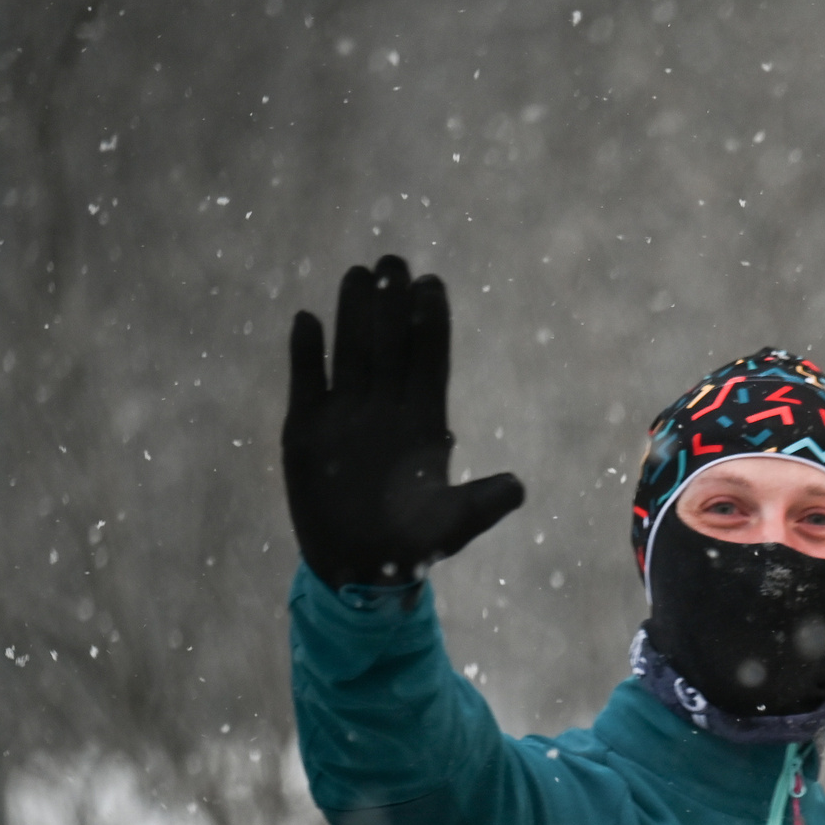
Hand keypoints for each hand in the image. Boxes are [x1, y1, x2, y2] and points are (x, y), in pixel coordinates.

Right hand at [282, 254, 524, 587]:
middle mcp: (386, 407)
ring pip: (350, 351)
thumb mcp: (453, 526)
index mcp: (424, 420)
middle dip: (393, 303)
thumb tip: (518, 488)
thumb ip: (483, 504)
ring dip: (351, 313)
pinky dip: (306, 354)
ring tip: (357, 273)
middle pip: (390, 344)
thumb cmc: (414, 545)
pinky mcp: (306, 427)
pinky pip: (308, 380)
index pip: (430, 360)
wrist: (361, 564)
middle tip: (394, 260)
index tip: (432, 284)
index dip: (431, 323)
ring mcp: (345, 413)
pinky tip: (306, 320)